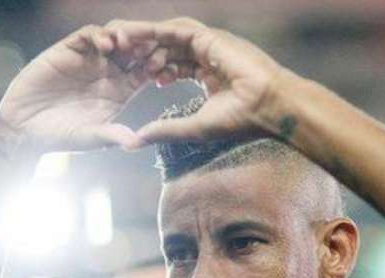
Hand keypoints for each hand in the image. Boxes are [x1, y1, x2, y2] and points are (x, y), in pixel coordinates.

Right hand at [0, 23, 148, 153]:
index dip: (158, 67)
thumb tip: (137, 143)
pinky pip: (90, 35)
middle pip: (136, 49)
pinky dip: (100, 35)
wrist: (25, 129)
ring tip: (130, 46)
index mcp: (121, 90)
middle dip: (146, 46)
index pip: (147, 71)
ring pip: (116, 36)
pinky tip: (107, 45)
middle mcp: (108, 72)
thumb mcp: (92, 137)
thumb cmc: (62, 137)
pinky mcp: (69, 50)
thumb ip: (113, 135)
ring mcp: (90, 59)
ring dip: (126, 37)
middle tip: (153, 48)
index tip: (166, 68)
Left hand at [116, 18, 288, 145]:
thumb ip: (165, 130)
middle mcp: (207, 55)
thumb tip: (135, 141)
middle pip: (166, 47)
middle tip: (114, 55)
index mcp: (207, 73)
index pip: (173, 65)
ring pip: (166, 35)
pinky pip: (172, 31)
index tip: (132, 78)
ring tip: (114, 41)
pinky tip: (129, 36)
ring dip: (140, 37)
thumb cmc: (241, 120)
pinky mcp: (209, 37)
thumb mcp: (194, 127)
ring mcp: (208, 43)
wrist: (270, 107)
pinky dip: (151, 32)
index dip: (152, 69)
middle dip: (140, 50)